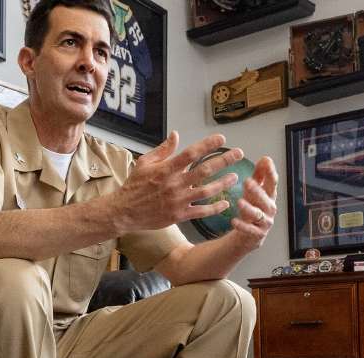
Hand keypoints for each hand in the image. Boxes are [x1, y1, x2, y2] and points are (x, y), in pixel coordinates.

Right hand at [107, 131, 243, 231]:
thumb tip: (176, 135)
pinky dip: (215, 208)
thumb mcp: (145, 163)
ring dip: (223, 184)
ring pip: (207, 191)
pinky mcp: (179, 215)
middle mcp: (174, 184)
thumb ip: (163, 150)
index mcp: (166, 169)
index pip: (191, 153)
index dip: (208, 145)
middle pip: (205, 170)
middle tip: (239, 154)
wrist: (124, 212)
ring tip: (235, 177)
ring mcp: (178, 200)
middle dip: (224, 160)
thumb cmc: (134, 186)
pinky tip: (225, 203)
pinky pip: (201, 211)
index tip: (221, 139)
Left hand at [228, 156, 277, 249]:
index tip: (266, 161)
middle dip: (258, 190)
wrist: (250, 235)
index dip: (270, 172)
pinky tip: (234, 221)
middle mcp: (269, 209)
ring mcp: (265, 222)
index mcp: (270, 196)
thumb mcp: (255, 191)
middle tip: (247, 182)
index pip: (273, 183)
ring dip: (249, 208)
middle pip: (266, 199)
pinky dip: (243, 226)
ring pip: (258, 215)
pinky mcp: (257, 234)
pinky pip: (250, 230)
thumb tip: (265, 159)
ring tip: (240, 202)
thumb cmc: (253, 209)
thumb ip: (260, 176)